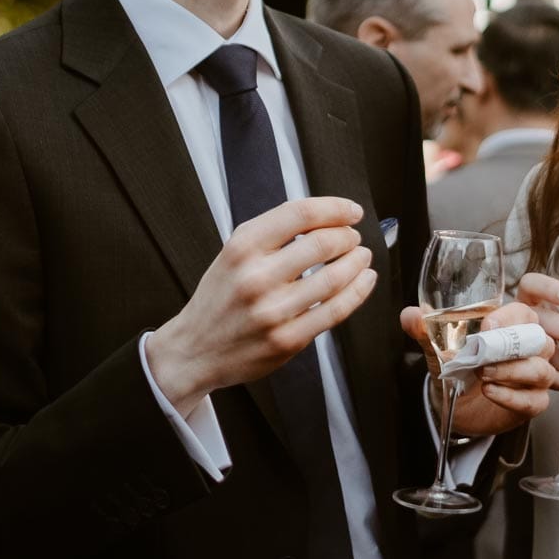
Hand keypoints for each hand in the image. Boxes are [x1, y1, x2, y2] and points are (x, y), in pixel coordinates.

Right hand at [148, 198, 376, 413]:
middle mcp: (256, 277)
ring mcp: (273, 311)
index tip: (352, 212)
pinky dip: (358, 291)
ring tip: (362, 257)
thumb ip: (273, 234)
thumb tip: (327, 217)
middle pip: (323, 243)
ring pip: (334, 278)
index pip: (300, 214)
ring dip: (357, 262)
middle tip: (354, 238)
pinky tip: (364, 280)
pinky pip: (335, 311)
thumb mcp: (234, 253)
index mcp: (242, 247)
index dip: (335, 208)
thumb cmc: (220, 298)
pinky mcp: (287, 339)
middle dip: (348, 237)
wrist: (195, 349)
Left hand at [398, 275, 558, 437]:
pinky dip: (511, 395)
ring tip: (485, 373)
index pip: (535, 293)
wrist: (457, 401)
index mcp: (511, 316)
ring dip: (512, 369)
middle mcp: (530, 339)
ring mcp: (537, 369)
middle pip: (544, 332)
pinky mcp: (536, 398)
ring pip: (541, 366)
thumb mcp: (437, 343)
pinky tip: (492, 392)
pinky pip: (534, 397)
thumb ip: (424, 328)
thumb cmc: (456, 361)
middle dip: (524, 340)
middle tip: (491, 345)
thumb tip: (410, 316)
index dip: (550, 290)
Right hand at [516, 270, 558, 361]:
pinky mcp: (516, 370)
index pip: (531, 284)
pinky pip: (539, 377)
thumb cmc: (552, 334)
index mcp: (529, 300)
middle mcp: (518, 320)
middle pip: (540, 320)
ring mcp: (513, 346)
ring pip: (540, 353)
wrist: (522, 364)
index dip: (548, 289)